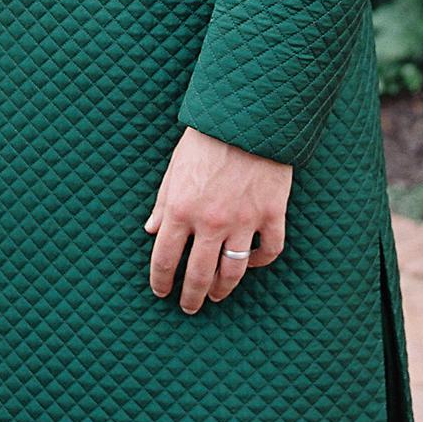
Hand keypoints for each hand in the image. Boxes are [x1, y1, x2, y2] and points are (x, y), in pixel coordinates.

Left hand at [143, 125, 290, 312]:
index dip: (160, 281)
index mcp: (181, 208)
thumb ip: (162, 202)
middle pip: (198, 275)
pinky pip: (269, 251)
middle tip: (189, 307)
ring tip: (216, 295)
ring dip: (222, 289)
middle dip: (191, 297)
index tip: (161, 292)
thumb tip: (150, 231)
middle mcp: (211, 221)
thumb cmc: (207, 137)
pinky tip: (251, 263)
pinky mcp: (272, 214)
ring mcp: (244, 221)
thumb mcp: (175, 167)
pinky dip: (260, 262)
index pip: (164, 259)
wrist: (249, 114)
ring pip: (233, 272)